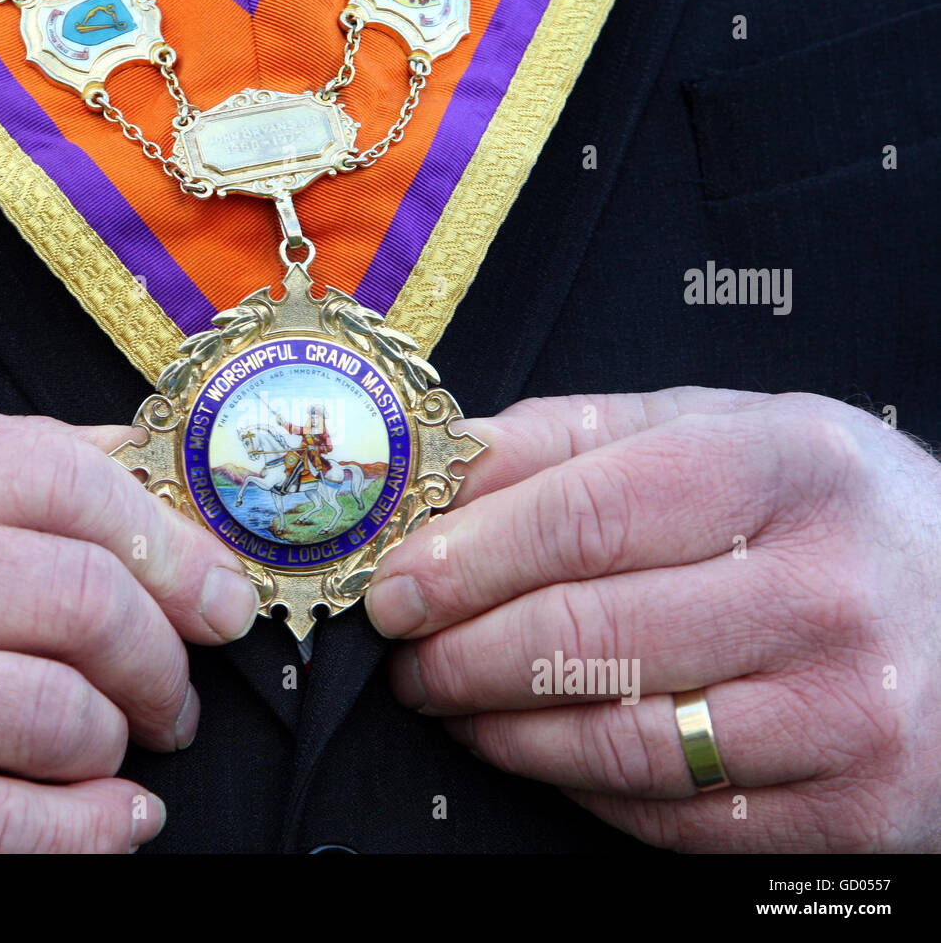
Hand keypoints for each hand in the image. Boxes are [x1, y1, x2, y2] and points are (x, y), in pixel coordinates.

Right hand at [0, 396, 257, 851]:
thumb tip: (137, 457)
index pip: (64, 479)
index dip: (172, 543)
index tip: (220, 592)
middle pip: (79, 598)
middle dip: (165, 656)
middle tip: (178, 684)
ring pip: (52, 714)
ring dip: (123, 742)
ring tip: (125, 742)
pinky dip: (84, 832)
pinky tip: (114, 819)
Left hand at [367, 388, 940, 850]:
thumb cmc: (827, 512)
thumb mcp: (725, 431)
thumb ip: (579, 437)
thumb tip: (442, 468)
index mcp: (790, 466)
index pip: (587, 515)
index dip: (467, 556)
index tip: (395, 581)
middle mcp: (828, 590)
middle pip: (589, 634)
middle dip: (459, 651)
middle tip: (407, 649)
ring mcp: (848, 712)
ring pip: (618, 740)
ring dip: (498, 727)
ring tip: (450, 698)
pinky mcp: (853, 810)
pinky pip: (670, 815)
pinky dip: (575, 784)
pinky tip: (535, 747)